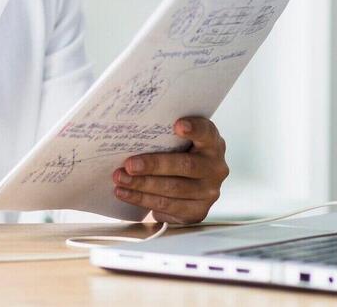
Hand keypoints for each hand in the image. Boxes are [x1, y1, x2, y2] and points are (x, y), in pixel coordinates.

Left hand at [111, 117, 228, 223]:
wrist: (186, 186)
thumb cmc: (177, 155)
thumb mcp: (176, 142)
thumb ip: (164, 135)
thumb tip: (130, 130)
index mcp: (212, 143)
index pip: (207, 132)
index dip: (194, 128)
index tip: (178, 125)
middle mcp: (215, 167)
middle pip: (185, 165)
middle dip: (154, 165)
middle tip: (129, 164)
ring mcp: (209, 192)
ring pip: (173, 189)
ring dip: (142, 184)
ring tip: (121, 178)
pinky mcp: (197, 211)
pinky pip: (167, 206)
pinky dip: (142, 199)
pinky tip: (125, 193)